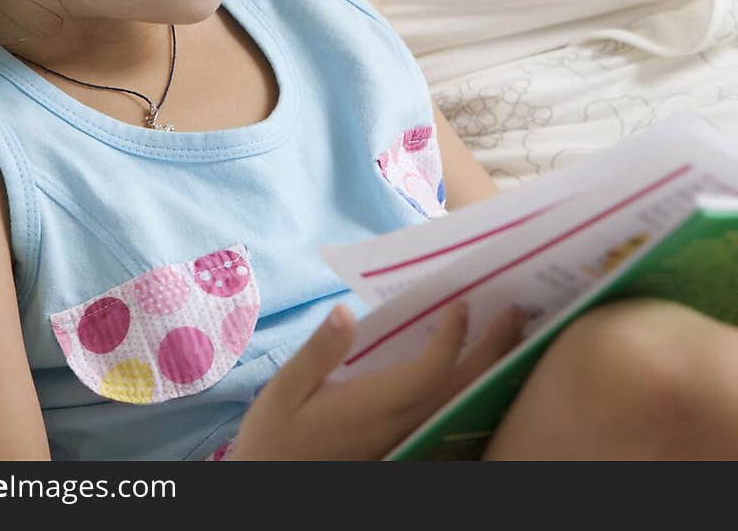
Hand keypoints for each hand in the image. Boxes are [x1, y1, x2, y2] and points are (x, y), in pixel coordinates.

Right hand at [228, 301, 524, 460]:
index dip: (451, 339)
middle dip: (490, 349)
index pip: (428, 373)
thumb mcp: (285, 390)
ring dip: (487, 369)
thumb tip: (344, 310)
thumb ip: (318, 352)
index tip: (461, 303)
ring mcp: (401, 439)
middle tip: (517, 310)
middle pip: (457, 388)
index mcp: (369, 407)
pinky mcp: (400, 445)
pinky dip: (470, 387)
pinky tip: (479, 368)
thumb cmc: (274, 436)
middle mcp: (395, 426)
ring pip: (457, 404)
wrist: (271, 485)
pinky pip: (445, 414)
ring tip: (510, 334)